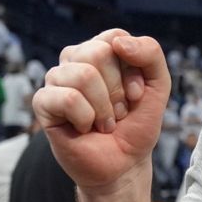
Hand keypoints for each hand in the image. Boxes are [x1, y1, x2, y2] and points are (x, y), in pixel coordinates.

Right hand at [33, 30, 169, 190]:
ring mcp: (56, 80)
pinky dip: (87, 118)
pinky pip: (69, 98)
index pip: (115, 37)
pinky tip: (85, 128)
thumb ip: (150, 53)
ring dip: (103, 108)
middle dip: (117, 90)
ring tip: (104, 122)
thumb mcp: (158, 86)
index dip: (131, 70)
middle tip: (118, 112)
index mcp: (100, 50)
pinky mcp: (43, 102)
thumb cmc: (137, 123)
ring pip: (83, 75)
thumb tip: (118, 41)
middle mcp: (75, 60)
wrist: (124, 164)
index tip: (135, 95)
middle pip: (98, 53)